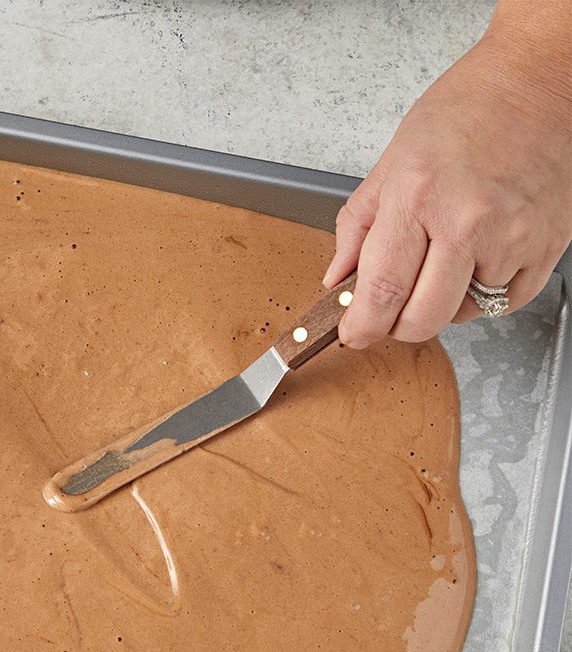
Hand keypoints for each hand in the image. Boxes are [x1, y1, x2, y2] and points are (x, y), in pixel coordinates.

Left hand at [324, 5, 571, 348]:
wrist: (536, 83)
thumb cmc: (466, 110)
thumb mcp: (391, 162)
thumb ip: (358, 227)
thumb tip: (337, 278)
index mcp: (417, 198)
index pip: (382, 291)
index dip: (362, 325)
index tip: (353, 334)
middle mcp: (468, 222)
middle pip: (423, 319)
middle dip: (397, 325)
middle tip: (390, 307)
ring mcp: (513, 238)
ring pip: (465, 314)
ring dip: (444, 303)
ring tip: (443, 257)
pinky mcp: (547, 246)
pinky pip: (508, 301)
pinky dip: (485, 294)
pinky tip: (477, 259)